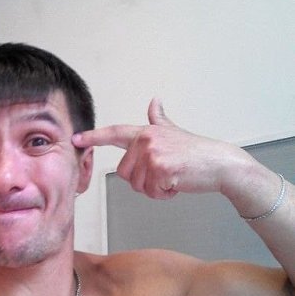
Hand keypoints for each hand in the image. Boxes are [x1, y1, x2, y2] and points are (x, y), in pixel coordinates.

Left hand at [73, 98, 238, 198]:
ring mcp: (153, 153)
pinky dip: (165, 194)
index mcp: (146, 132)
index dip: (93, 137)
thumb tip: (154, 101)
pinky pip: (152, 191)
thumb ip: (159, 119)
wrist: (220, 163)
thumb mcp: (173, 131)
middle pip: (125, 173)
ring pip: (138, 185)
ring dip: (155, 189)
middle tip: (164, 175)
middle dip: (143, 181)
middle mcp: (146, 140)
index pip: (114, 133)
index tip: (75, 139)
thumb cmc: (197, 152)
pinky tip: (178, 183)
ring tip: (172, 178)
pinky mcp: (161, 168)